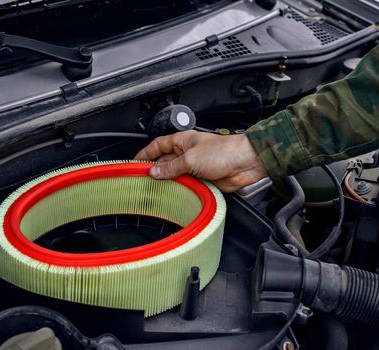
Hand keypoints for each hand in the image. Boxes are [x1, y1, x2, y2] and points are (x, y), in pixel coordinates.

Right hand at [134, 130, 267, 191]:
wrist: (245, 164)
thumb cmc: (223, 152)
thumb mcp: (190, 158)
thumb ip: (170, 167)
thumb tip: (154, 172)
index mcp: (182, 141)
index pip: (157, 145)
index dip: (144, 153)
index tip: (133, 163)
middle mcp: (186, 153)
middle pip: (163, 162)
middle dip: (153, 170)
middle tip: (140, 180)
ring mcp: (193, 167)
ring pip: (174, 175)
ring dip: (166, 182)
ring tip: (153, 190)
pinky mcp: (201, 179)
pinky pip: (185, 185)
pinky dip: (178, 190)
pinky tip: (171, 195)